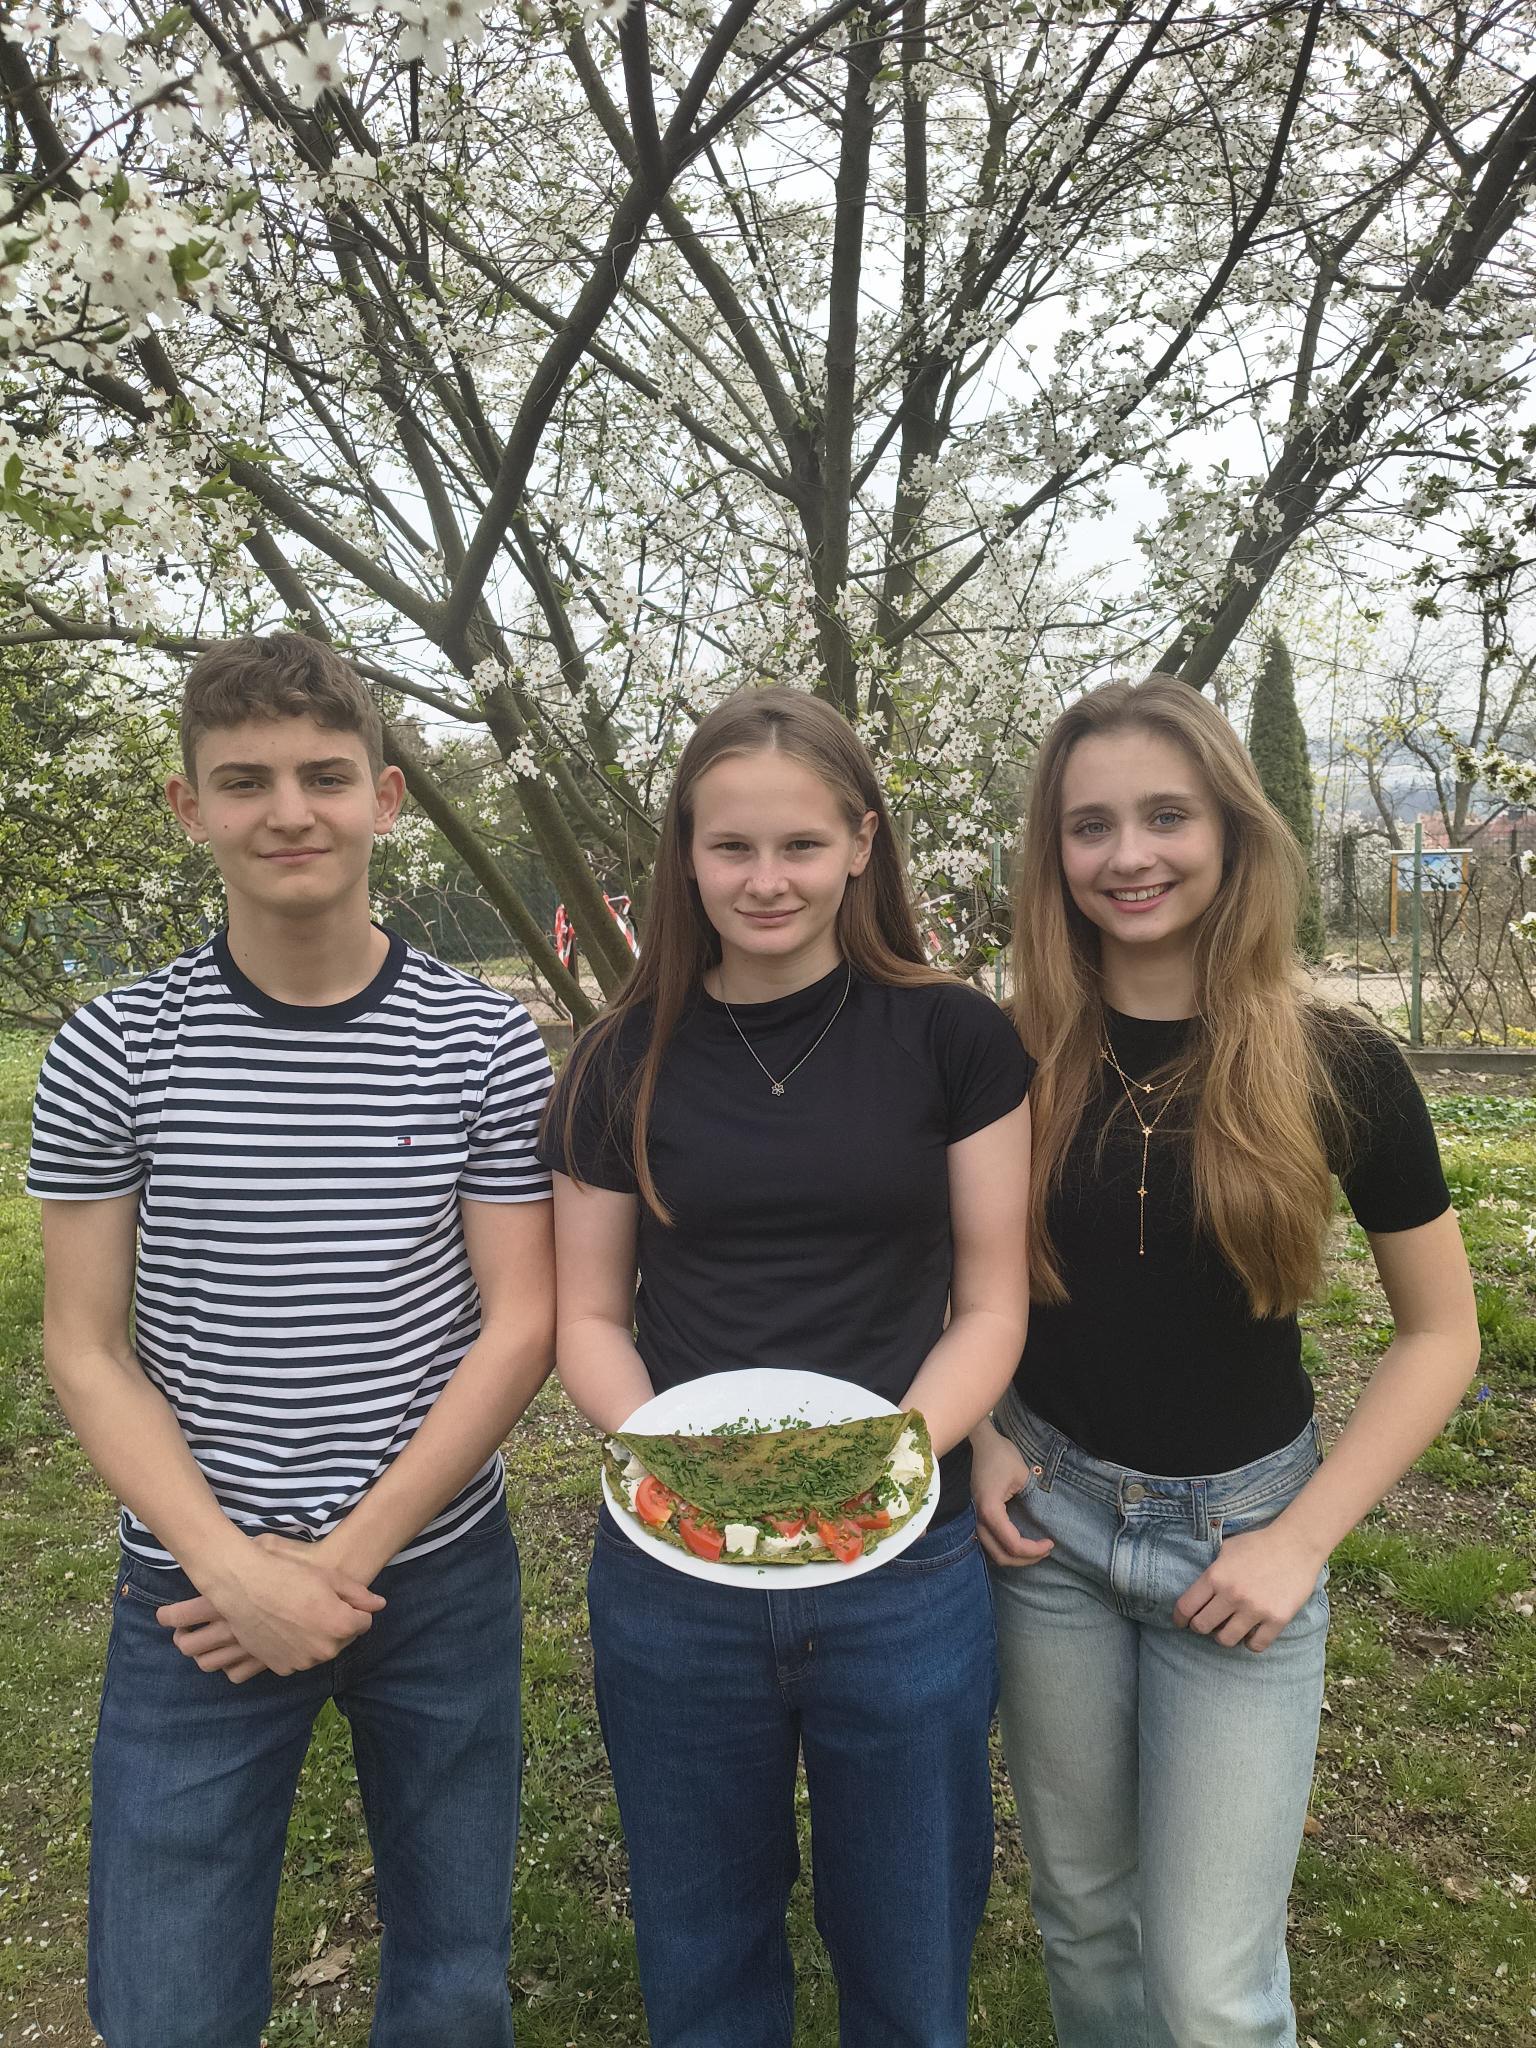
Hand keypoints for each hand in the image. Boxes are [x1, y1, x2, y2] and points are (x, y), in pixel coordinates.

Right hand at [157, 1533, 385, 1681]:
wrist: (243, 1587)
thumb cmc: (288, 1576)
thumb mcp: (330, 1578)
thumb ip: (359, 1595)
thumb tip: (379, 1605)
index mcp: (341, 1626)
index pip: (364, 1622)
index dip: (353, 1608)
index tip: (337, 1597)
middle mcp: (324, 1650)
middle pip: (343, 1639)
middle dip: (337, 1624)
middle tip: (317, 1604)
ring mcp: (301, 1662)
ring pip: (321, 1650)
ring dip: (317, 1637)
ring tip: (299, 1614)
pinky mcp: (281, 1668)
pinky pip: (299, 1659)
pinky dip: (297, 1648)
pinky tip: (285, 1628)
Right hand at [970, 1426, 1054, 1568]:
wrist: (981, 1444)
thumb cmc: (1002, 1456)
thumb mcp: (1023, 1477)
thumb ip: (1032, 1501)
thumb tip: (1044, 1522)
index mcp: (989, 1510)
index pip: (1013, 1544)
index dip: (1034, 1550)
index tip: (1051, 1542)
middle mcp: (978, 1519)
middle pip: (1001, 1556)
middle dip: (1026, 1559)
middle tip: (1045, 1550)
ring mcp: (975, 1519)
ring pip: (993, 1553)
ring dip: (1015, 1557)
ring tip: (1035, 1550)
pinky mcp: (977, 1517)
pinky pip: (990, 1543)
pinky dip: (1005, 1549)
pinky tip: (1020, 1543)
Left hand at [1173, 1522, 1325, 1651]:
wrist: (1296, 1544)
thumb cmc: (1259, 1544)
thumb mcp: (1227, 1549)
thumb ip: (1212, 1570)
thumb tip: (1199, 1589)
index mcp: (1216, 1576)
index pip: (1186, 1607)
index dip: (1180, 1618)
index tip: (1181, 1622)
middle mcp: (1232, 1594)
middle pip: (1202, 1626)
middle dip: (1200, 1627)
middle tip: (1207, 1624)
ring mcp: (1255, 1609)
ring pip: (1226, 1640)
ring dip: (1224, 1636)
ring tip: (1229, 1628)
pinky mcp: (1277, 1619)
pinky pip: (1256, 1645)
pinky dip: (1251, 1642)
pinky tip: (1251, 1633)